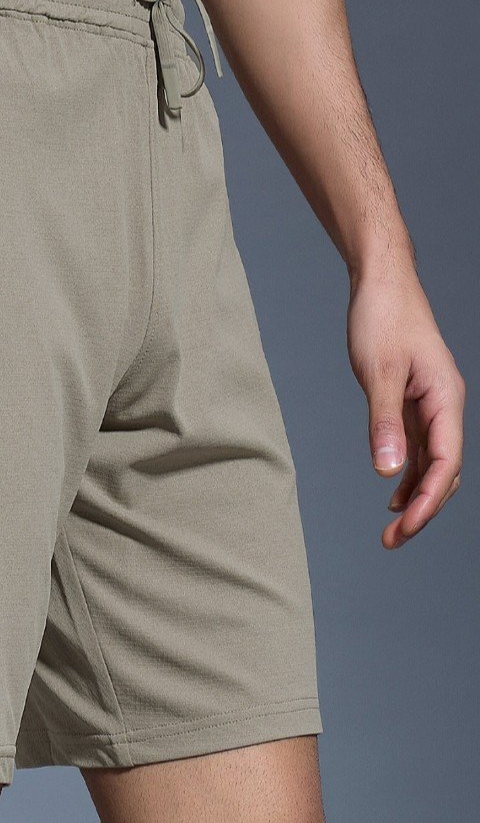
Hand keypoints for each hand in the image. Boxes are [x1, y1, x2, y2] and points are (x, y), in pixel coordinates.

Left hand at [347, 266, 464, 548]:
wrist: (382, 282)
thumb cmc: (382, 319)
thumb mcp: (378, 372)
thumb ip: (384, 422)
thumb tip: (387, 471)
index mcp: (445, 398)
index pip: (445, 462)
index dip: (428, 500)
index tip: (405, 527)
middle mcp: (444, 405)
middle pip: (444, 470)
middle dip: (423, 508)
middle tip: (392, 540)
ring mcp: (431, 404)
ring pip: (433, 462)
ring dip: (416, 495)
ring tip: (393, 529)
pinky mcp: (414, 399)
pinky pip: (418, 446)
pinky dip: (408, 471)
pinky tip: (393, 490)